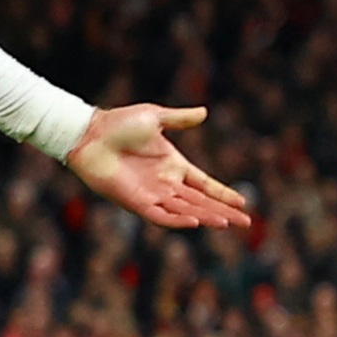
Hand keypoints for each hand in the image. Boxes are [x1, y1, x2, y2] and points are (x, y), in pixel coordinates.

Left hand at [67, 104, 255, 232]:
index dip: (223, 194)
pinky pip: (161, 215)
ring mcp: (152, 194)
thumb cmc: (118, 123)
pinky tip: (195, 222)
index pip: (205, 184)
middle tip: (246, 223)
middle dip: (223, 212)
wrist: (90, 133)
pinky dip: (177, 220)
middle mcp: (166, 183)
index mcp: (173, 165)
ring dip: (206, 217)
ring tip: (227, 223)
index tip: (243, 203)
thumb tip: (204, 112)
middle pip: (201, 202)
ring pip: (186, 211)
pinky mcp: (136, 202)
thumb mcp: (155, 117)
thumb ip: (180, 119)